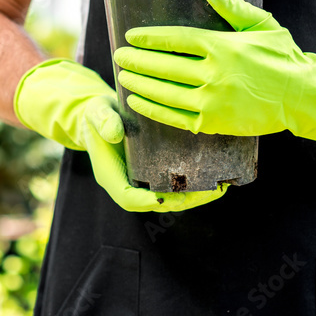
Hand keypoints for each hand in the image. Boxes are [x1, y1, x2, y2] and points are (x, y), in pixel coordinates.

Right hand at [15, 59, 228, 210]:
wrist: (100, 114)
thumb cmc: (96, 114)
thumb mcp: (96, 113)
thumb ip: (103, 121)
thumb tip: (115, 133)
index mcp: (111, 175)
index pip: (128, 198)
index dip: (147, 201)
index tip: (166, 199)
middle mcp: (129, 182)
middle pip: (157, 203)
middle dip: (184, 201)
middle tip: (210, 191)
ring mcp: (143, 179)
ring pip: (170, 197)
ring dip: (195, 196)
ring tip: (219, 186)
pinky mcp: (154, 171)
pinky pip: (174, 184)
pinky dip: (193, 183)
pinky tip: (213, 173)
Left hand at [112, 0, 315, 154]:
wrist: (302, 97)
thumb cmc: (283, 57)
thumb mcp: (261, 24)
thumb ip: (231, 6)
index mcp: (222, 46)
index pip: (176, 39)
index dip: (150, 38)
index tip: (132, 36)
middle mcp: (213, 73)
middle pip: (165, 66)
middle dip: (137, 61)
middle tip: (118, 56)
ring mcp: (212, 101)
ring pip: (165, 92)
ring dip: (140, 83)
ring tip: (123, 76)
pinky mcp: (213, 122)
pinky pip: (174, 116)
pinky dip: (153, 109)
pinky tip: (137, 101)